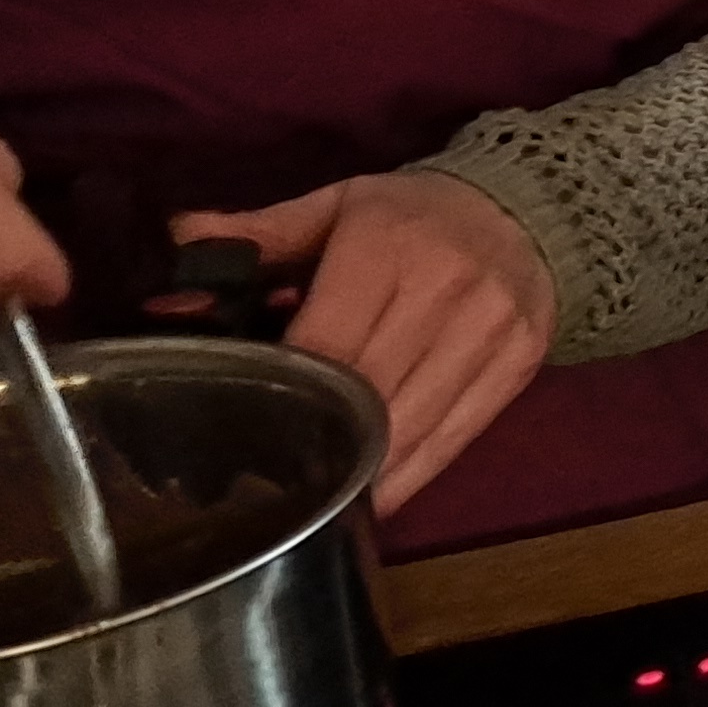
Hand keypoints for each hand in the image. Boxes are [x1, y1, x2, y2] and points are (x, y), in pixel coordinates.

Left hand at [176, 173, 558, 515]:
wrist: (528, 208)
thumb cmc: (413, 213)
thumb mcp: (339, 205)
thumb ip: (264, 231)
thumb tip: (179, 237)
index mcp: (386, 246)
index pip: (328, 344)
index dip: (291, 395)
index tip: (252, 431)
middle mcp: (445, 288)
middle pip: (372, 393)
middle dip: (325, 441)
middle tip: (278, 479)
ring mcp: (490, 331)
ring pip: (415, 426)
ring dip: (367, 472)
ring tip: (322, 501)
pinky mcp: (519, 364)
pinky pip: (459, 435)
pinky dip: (415, 473)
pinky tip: (377, 495)